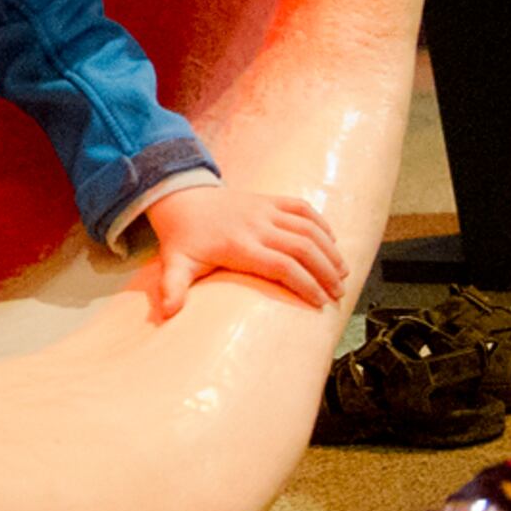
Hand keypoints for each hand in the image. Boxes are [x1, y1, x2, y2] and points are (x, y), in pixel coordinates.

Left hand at [139, 184, 345, 318]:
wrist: (180, 197)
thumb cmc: (182, 238)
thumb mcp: (175, 263)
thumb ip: (173, 287)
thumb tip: (167, 313)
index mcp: (238, 245)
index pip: (281, 265)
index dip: (305, 284)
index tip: (321, 303)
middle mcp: (256, 225)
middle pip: (302, 247)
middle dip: (326, 271)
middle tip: (339, 294)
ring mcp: (265, 209)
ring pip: (308, 228)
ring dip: (329, 250)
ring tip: (343, 274)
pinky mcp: (269, 199)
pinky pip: (303, 208)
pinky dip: (321, 224)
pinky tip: (332, 243)